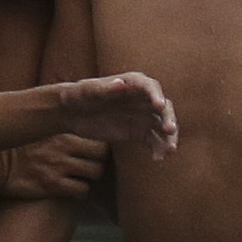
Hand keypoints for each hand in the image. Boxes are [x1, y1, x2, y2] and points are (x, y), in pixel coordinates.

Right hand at [0, 130, 109, 200]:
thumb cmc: (17, 142)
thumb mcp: (38, 124)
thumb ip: (56, 120)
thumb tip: (71, 108)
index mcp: (61, 129)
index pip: (96, 135)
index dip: (100, 145)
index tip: (95, 149)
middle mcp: (63, 147)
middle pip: (101, 155)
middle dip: (99, 161)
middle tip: (90, 165)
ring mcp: (58, 166)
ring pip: (95, 173)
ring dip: (90, 177)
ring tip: (82, 177)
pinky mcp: (52, 184)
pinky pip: (81, 190)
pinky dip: (81, 191)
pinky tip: (73, 188)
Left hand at [47, 69, 177, 152]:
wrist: (72, 113)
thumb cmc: (78, 95)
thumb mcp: (88, 91)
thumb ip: (104, 89)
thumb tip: (121, 83)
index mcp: (131, 82)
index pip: (149, 86)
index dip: (156, 95)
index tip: (159, 106)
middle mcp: (142, 98)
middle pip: (162, 107)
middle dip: (168, 117)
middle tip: (169, 130)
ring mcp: (142, 115)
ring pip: (162, 125)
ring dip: (169, 137)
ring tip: (170, 150)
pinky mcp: (139, 131)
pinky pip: (154, 140)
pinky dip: (159, 148)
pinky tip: (158, 159)